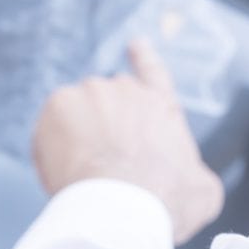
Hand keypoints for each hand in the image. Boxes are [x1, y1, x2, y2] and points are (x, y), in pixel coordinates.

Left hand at [32, 41, 223, 243]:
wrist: (126, 204)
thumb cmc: (166, 203)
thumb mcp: (201, 191)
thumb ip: (191, 175)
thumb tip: (186, 178)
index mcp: (161, 107)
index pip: (153, 73)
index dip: (143, 58)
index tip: (135, 44)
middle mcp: (126, 90)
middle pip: (104, 109)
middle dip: (98, 134)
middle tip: (100, 171)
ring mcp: (92, 91)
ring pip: (73, 119)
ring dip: (73, 143)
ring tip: (86, 179)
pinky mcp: (60, 102)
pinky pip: (47, 130)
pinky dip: (51, 152)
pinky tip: (67, 175)